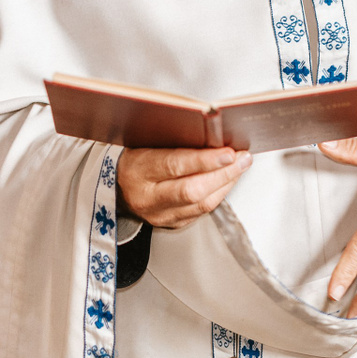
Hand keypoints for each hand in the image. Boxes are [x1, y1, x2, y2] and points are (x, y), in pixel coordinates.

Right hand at [116, 147, 251, 229]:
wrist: (113, 187)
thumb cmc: (133, 157)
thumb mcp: (144, 142)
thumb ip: (173, 139)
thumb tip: (211, 133)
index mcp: (138, 170)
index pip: (174, 165)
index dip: (205, 160)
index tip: (229, 151)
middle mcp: (148, 197)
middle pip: (192, 190)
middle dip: (224, 173)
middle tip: (243, 158)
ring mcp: (159, 215)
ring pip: (201, 204)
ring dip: (226, 183)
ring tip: (241, 166)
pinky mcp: (171, 224)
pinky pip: (201, 211)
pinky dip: (219, 194)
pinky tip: (227, 180)